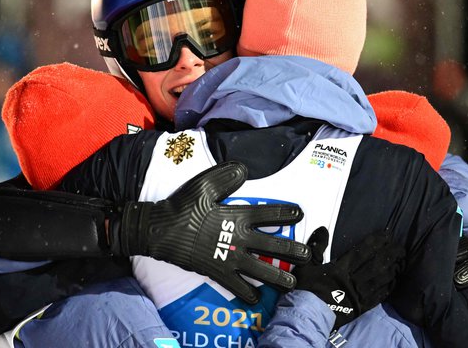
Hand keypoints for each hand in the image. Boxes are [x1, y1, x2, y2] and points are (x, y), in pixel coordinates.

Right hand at [112, 161, 310, 303]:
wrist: (161, 230)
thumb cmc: (183, 205)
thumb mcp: (204, 184)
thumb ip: (226, 177)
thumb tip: (245, 170)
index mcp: (238, 215)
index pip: (269, 213)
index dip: (287, 213)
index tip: (300, 214)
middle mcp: (239, 238)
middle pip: (273, 245)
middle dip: (292, 251)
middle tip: (307, 256)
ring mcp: (229, 257)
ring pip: (261, 270)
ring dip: (278, 277)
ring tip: (292, 283)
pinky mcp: (217, 272)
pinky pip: (237, 286)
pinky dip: (247, 293)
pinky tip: (256, 298)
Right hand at [293, 228, 405, 330]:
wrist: (307, 314)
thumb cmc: (306, 288)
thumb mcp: (307, 264)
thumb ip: (316, 246)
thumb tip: (323, 230)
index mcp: (340, 268)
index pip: (362, 251)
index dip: (376, 242)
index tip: (386, 235)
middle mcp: (353, 279)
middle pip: (376, 264)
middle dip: (390, 254)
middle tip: (400, 247)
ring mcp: (359, 293)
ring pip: (380, 279)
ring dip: (393, 269)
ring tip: (401, 261)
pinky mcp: (361, 306)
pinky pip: (379, 295)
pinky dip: (388, 287)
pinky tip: (395, 280)